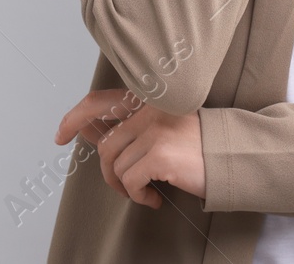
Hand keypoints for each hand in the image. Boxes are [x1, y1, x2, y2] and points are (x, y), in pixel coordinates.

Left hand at [54, 88, 205, 207]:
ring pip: (116, 166)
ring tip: (145, 191)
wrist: (233, 155)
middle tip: (120, 185)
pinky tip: (154, 198)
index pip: (96, 102)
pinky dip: (139, 195)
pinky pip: (130, 181)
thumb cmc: (198, 143)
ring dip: (126, 186)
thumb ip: (127, 124)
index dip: (73, 118)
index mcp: (146, 97)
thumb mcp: (160, 124)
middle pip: (105, 145)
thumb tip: (87, 130)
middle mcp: (147, 108)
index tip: (60, 134)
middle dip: (106, 171)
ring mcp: (153, 130)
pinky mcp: (160, 154)